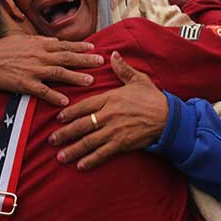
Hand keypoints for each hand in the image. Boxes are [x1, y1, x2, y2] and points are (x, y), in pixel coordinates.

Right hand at [0, 35, 102, 104]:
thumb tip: (55, 41)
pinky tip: (65, 100)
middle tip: (100, 61)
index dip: (80, 46)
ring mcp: (33, 70)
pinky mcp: (25, 84)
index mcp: (39, 45)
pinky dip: (54, 95)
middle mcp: (39, 56)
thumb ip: (40, 41)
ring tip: (90, 81)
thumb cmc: (1, 50)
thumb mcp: (22, 40)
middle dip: (85, 60)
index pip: (64, 45)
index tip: (94, 47)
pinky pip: (42, 91)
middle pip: (67, 57)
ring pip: (59, 73)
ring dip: (75, 77)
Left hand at [48, 51, 168, 169]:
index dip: (70, 112)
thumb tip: (113, 54)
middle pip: (82, 125)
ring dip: (73, 149)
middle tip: (52, 140)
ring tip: (60, 156)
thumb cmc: (153, 98)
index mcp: (111, 98)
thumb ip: (123, 69)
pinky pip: (103, 153)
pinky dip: (91, 160)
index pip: (85, 106)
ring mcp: (115, 130)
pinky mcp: (122, 143)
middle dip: (65, 133)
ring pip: (89, 141)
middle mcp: (109, 115)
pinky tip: (80, 166)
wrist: (168, 117)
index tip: (59, 118)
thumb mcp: (139, 80)